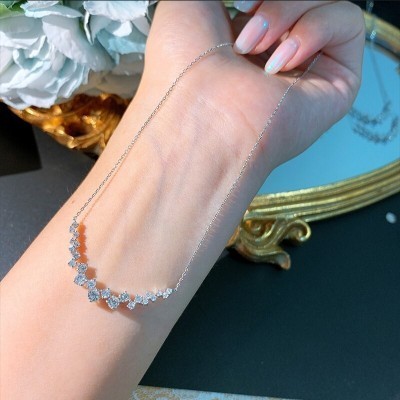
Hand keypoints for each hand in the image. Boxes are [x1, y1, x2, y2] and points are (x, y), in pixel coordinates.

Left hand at [139, 1, 364, 169]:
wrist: (199, 114)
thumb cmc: (183, 68)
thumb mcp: (191, 5)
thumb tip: (252, 2)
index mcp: (246, 39)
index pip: (272, 4)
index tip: (239, 4)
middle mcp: (277, 54)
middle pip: (299, 2)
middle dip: (273, 4)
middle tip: (245, 34)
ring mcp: (307, 69)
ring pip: (322, 3)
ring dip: (286, 13)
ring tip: (253, 49)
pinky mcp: (336, 82)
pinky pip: (346, 22)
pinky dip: (314, 29)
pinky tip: (281, 63)